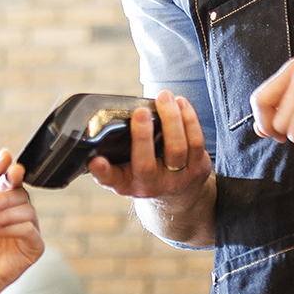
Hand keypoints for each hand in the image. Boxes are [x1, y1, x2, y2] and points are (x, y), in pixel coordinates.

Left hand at [0, 150, 42, 293]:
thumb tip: (5, 153)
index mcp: (2, 201)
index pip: (15, 180)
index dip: (15, 173)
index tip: (12, 172)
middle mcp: (16, 214)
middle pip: (22, 194)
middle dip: (2, 198)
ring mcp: (27, 231)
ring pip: (28, 210)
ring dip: (3, 216)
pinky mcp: (33, 248)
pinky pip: (30, 229)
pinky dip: (10, 229)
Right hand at [86, 91, 211, 200]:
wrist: (178, 197)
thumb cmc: (145, 171)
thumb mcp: (126, 168)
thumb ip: (115, 150)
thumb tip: (111, 117)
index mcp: (125, 183)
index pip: (109, 180)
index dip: (101, 171)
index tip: (95, 160)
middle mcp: (150, 185)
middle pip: (145, 164)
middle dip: (142, 136)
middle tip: (140, 111)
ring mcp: (176, 179)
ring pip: (176, 148)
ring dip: (171, 118)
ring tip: (164, 96)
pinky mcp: (197, 169)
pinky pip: (196, 141)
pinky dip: (189, 118)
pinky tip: (181, 103)